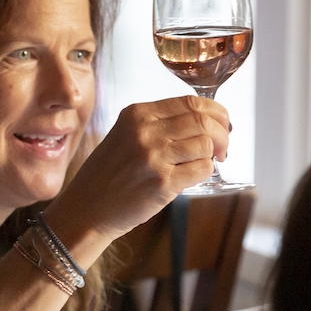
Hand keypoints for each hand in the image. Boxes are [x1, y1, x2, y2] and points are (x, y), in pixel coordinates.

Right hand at [46, 96, 229, 247]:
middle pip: (203, 121)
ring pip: (205, 144)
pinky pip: (201, 169)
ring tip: (208, 162)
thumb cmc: (108, 175)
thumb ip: (157, 125)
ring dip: (213, 154)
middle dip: (222, 133)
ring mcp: (154, 157)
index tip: (221, 124)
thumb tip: (203, 121)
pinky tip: (195, 176)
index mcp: (137, 114)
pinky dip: (205, 171)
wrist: (86, 208)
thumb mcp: (125, 135)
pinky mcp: (162, 183)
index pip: (190, 102)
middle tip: (223, 147)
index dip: (215, 112)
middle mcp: (145, 131)